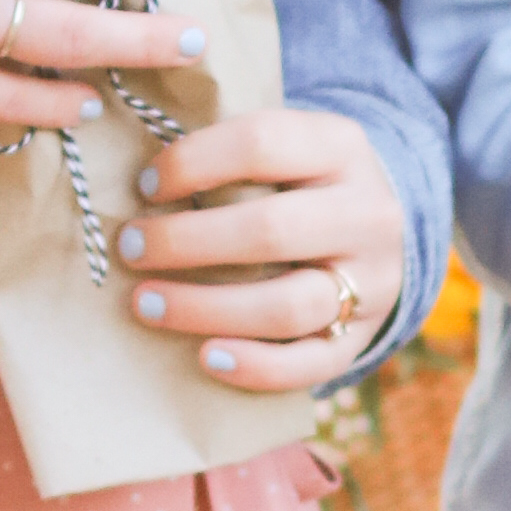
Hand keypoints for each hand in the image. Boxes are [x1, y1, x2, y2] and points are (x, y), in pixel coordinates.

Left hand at [119, 106, 410, 397]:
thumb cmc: (302, 185)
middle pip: (271, 230)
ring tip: (146, 304)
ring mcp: (371, 281)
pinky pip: (310, 364)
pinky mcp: (362, 337)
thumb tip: (139, 184)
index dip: (192, 163)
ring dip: (205, 308)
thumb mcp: (289, 149)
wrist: (380, 234)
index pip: (261, 144)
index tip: (145, 187)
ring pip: (288, 306)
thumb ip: (231, 155)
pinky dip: (255, 366)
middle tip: (130, 248)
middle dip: (185, 242)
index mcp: (341, 147)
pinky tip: (205, 357)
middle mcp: (366, 213)